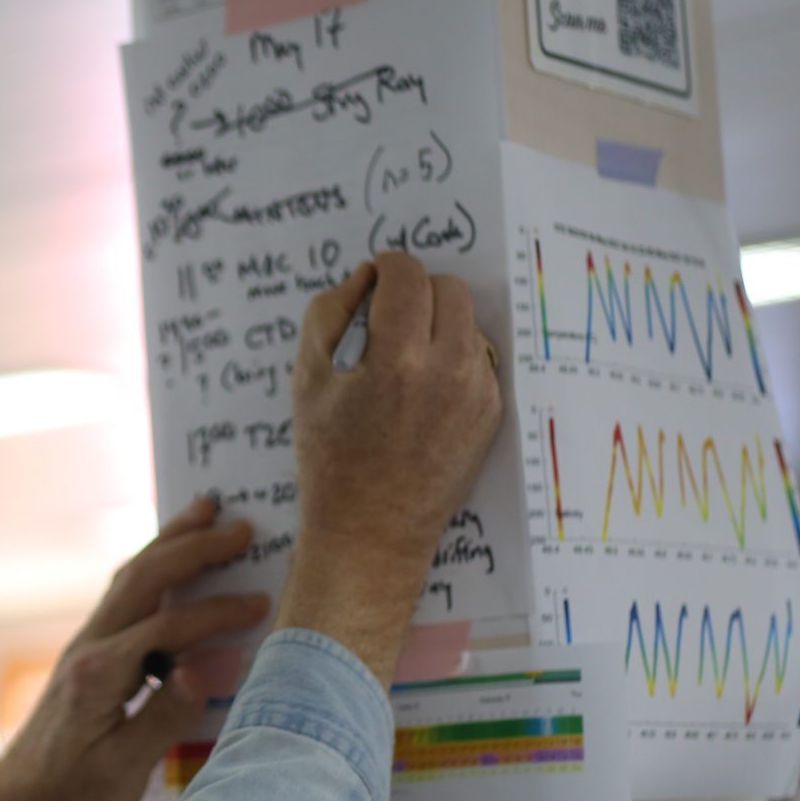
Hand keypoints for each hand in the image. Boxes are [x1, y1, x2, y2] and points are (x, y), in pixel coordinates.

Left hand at [0, 495, 266, 800]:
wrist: (17, 799)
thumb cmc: (72, 794)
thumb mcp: (122, 770)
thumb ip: (164, 717)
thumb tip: (207, 669)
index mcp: (100, 675)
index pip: (167, 629)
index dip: (216, 613)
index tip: (261, 603)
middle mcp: (90, 646)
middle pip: (144, 579)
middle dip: (192, 547)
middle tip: (240, 526)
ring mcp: (87, 643)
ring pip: (131, 577)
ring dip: (169, 542)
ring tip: (204, 510)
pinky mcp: (91, 651)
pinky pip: (126, 593)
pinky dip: (155, 566)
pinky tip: (174, 558)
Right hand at [275, 252, 502, 680]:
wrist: (370, 533)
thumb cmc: (330, 460)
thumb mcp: (308, 381)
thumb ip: (328, 314)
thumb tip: (362, 279)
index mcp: (398, 360)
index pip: (407, 275)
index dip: (385, 267)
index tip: (372, 281)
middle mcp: (449, 372)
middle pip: (448, 289)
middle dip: (416, 291)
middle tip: (387, 317)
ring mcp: (477, 395)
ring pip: (469, 322)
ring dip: (438, 322)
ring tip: (405, 354)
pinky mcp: (491, 415)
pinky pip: (479, 359)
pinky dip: (454, 356)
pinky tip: (423, 386)